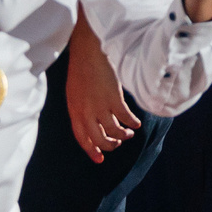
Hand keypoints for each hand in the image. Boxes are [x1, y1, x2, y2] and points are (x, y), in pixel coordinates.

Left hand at [65, 15, 138, 161]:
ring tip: (129, 133)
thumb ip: (80, 110)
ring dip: (123, 135)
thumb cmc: (81, 70)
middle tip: (118, 144)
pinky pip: (125, 117)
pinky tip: (136, 122)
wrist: (88, 51)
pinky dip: (132, 122)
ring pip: (113, 131)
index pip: (82, 138)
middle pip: (99, 139)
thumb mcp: (74, 94)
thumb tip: (90, 125)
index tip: (100, 159)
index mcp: (74, 111)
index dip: (91, 150)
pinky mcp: (113, 98)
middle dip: (110, 145)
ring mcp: (99, 106)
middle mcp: (85, 112)